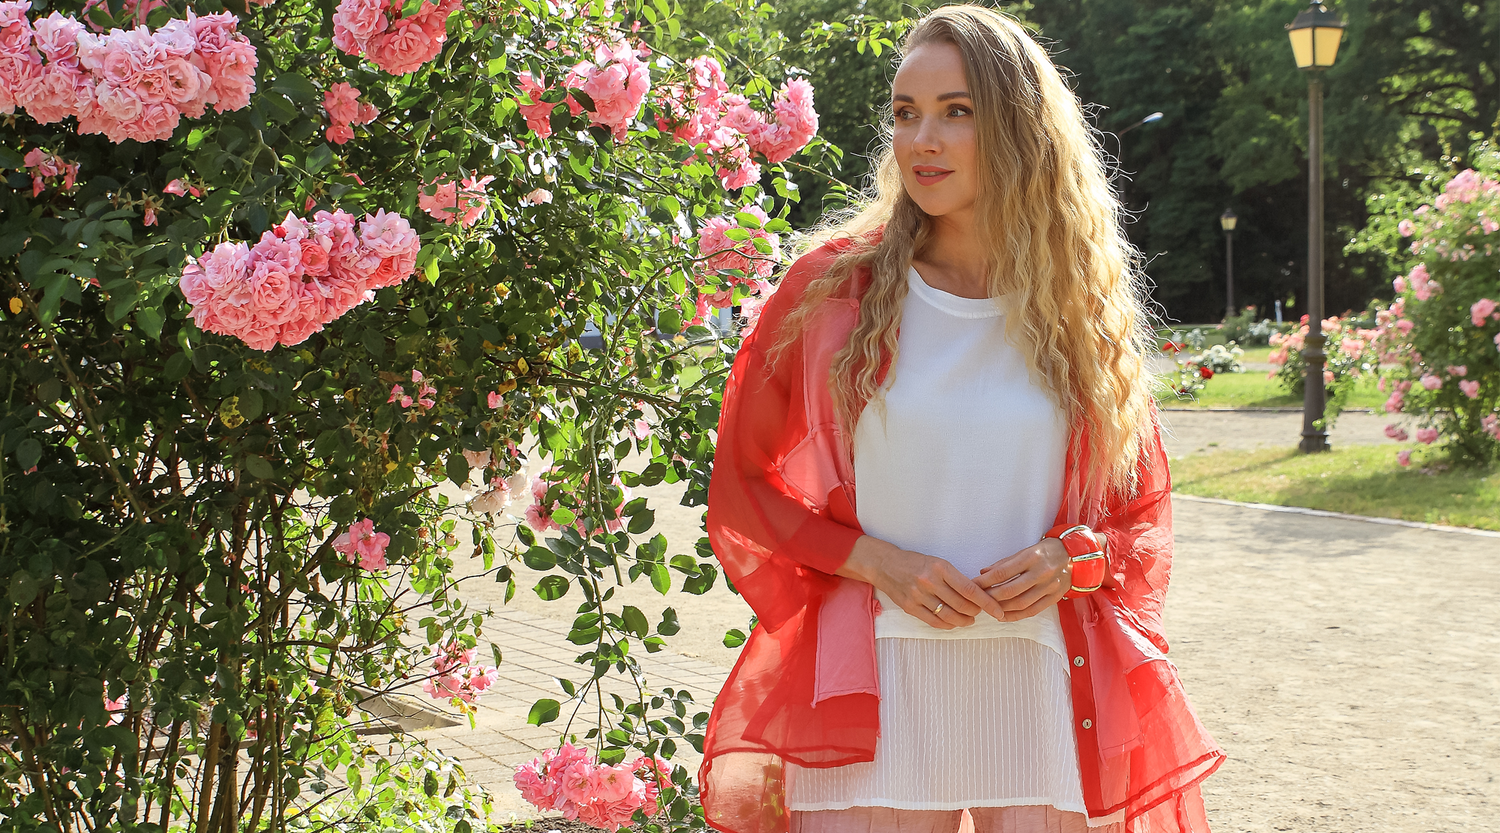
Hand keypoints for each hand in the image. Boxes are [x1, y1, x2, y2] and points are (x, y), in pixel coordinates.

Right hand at [837, 536, 1004, 628]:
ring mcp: (918, 596)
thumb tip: (977, 595)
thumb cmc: (915, 562)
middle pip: (962, 605)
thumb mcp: (937, 563)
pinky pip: (934, 621)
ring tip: (969, 619)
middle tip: (980, 612)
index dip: (987, 602)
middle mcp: (929, 581)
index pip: (970, 589)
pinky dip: (947, 625)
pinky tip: (953, 623)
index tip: (998, 610)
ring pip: (949, 616)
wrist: (885, 565)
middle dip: (976, 612)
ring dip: (963, 621)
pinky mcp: (910, 607)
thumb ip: (955, 578)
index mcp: (940, 567)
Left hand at [974, 538, 1070, 621]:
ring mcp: (1049, 587)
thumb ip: (1004, 563)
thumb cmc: (1046, 552)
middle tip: (978, 599)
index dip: (986, 580)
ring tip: (989, 608)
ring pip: (1020, 603)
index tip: (974, 584)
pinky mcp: (1054, 598)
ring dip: (1001, 608)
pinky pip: (1032, 611)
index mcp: (1032, 557)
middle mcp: (1041, 573)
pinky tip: (1003, 616)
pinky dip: (1016, 616)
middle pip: (1010, 590)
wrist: (1075, 556)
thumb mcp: (1025, 551)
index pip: (1003, 572)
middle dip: (991, 596)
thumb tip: (983, 572)